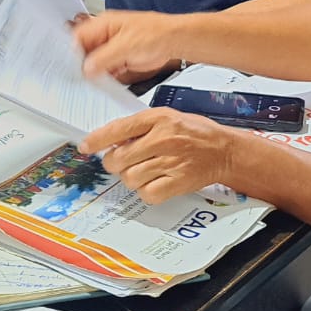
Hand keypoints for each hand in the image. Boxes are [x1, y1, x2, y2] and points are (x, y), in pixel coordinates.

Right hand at [73, 11, 185, 80]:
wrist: (175, 41)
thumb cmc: (156, 33)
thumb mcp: (125, 46)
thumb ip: (103, 58)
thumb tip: (86, 69)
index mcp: (103, 24)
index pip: (78, 37)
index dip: (73, 52)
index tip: (73, 67)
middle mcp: (106, 35)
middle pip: (85, 51)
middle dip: (84, 65)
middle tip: (83, 77)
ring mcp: (113, 48)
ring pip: (95, 63)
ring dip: (95, 73)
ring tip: (96, 81)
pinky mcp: (121, 59)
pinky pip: (106, 70)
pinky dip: (106, 77)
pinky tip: (107, 82)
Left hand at [79, 108, 243, 204]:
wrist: (224, 150)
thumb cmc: (196, 133)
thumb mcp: (167, 117)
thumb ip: (141, 126)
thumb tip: (111, 139)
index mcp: (158, 119)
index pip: (118, 128)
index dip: (97, 140)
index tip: (86, 146)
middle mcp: (162, 139)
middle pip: (119, 158)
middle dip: (114, 163)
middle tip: (121, 162)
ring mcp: (170, 162)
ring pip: (130, 178)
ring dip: (131, 178)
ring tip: (143, 171)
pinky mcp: (177, 182)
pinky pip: (147, 193)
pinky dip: (146, 192)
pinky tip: (153, 182)